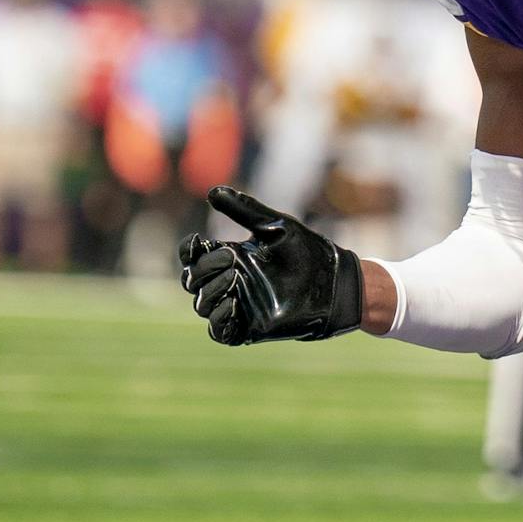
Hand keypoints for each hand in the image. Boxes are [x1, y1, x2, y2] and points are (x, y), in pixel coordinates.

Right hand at [178, 187, 363, 344]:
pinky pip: (219, 331)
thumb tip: (213, 191)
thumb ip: (245, 210)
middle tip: (229, 258)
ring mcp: (238, 305)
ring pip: (202, 304)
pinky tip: (231, 303)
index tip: (196, 242)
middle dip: (202, 268)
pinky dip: (218, 319)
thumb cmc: (308, 252)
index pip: (194, 257)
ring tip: (233, 278)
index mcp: (232, 257)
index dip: (188, 251)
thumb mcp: (276, 226)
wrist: (334, 282)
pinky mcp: (249, 327)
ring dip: (209, 291)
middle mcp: (230, 281)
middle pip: (193, 280)